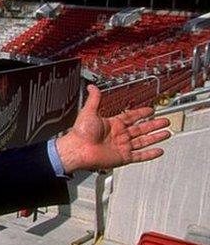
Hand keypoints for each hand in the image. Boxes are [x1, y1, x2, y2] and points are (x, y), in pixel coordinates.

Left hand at [55, 84, 171, 174]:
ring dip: (155, 137)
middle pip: (141, 128)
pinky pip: (140, 156)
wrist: (78, 149)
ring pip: (143, 141)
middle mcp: (119, 135)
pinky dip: (150, 154)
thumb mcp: (88, 111)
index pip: (131, 116)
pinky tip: (159, 150)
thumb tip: (92, 87)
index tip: (150, 110)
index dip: (141, 113)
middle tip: (165, 121)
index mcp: (112, 124)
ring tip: (167, 133)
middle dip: (154, 124)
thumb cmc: (80, 132)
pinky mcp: (123, 157)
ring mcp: (122, 146)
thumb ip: (94, 99)